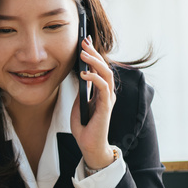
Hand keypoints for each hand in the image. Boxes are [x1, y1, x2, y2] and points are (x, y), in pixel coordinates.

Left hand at [70, 36, 116, 169]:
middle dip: (94, 53)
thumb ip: (82, 92)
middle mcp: (107, 93)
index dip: (93, 54)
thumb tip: (80, 77)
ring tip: (83, 54)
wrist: (89, 146)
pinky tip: (83, 74)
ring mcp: (108, 99)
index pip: (99, 68)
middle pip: (104, 67)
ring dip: (94, 62)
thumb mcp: (79, 106)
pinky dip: (94, 78)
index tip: (85, 41)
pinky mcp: (106, 106)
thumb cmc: (85, 128)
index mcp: (101, 92)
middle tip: (84, 41)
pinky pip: (102, 88)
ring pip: (105, 74)